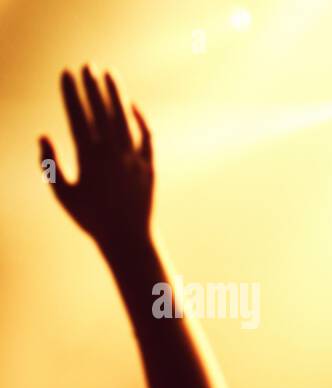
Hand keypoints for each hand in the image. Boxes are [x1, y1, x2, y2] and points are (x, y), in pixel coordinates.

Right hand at [40, 67, 153, 247]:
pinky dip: (139, 119)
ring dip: (117, 94)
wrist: (128, 239)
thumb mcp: (62, 193)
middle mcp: (113, 155)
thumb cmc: (91, 218)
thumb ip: (50, 164)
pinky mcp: (150, 166)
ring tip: (109, 73)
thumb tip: (43, 135)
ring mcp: (134, 159)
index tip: (65, 73)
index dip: (71, 93)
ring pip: (125, 119)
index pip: (78, 116)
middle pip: (102, 112)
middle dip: (92, 86)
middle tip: (86, 65)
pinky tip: (131, 105)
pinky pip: (146, 137)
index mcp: (89, 159)